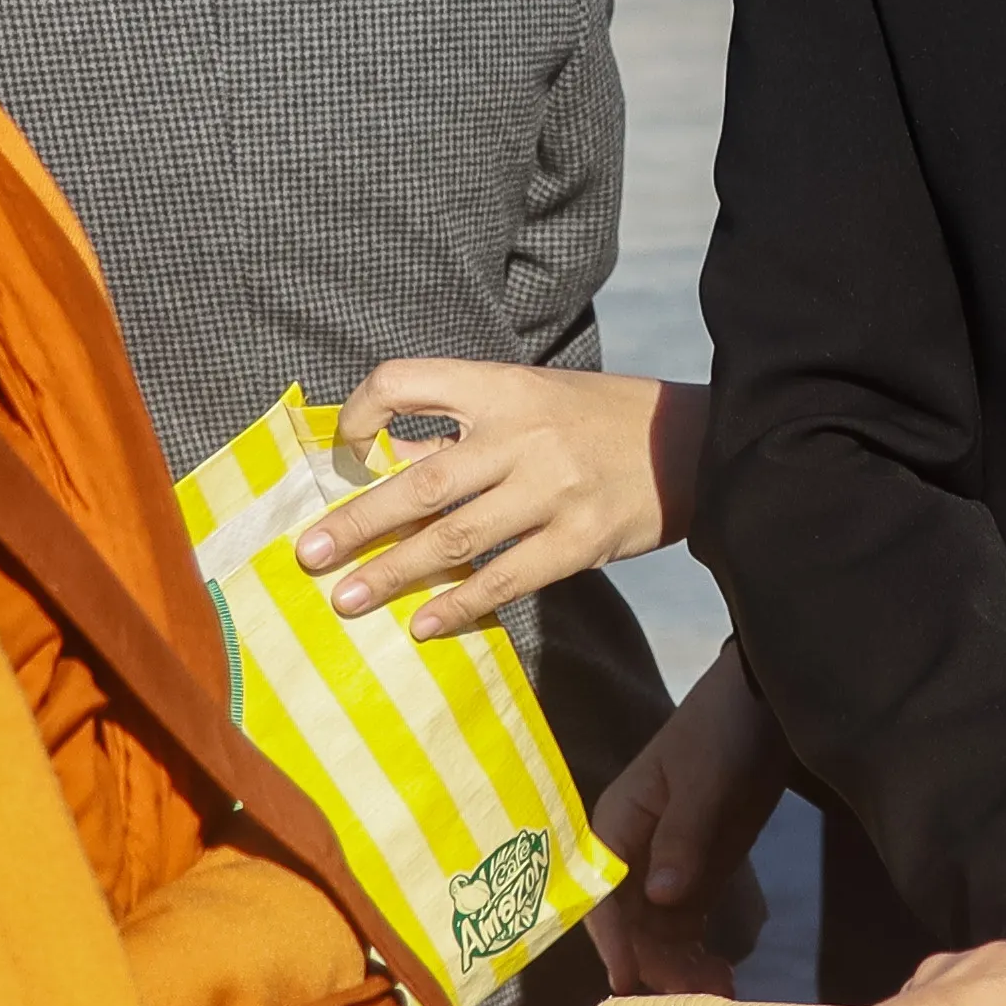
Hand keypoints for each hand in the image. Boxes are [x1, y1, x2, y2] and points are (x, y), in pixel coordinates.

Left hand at [302, 360, 700, 634]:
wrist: (696, 444)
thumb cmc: (597, 421)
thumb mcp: (533, 401)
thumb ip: (462, 435)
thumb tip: (382, 471)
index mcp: (504, 385)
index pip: (409, 381)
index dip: (363, 411)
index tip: (343, 450)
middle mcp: (525, 434)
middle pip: (422, 482)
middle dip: (357, 522)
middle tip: (309, 556)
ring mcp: (555, 490)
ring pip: (455, 539)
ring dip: (393, 572)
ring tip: (347, 600)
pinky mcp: (582, 539)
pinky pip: (507, 579)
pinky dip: (459, 605)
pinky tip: (423, 625)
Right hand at [589, 648, 790, 996]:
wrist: (767, 709)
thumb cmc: (723, 733)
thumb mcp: (704, 782)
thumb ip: (683, 838)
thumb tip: (660, 897)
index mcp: (616, 825)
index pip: (602, 892)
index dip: (613, 939)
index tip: (627, 980)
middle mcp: (631, 854)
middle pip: (631, 924)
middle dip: (656, 964)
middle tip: (693, 1000)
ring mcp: (664, 869)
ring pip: (659, 934)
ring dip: (680, 968)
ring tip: (718, 997)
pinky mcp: (697, 877)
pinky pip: (688, 928)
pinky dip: (700, 954)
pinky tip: (724, 980)